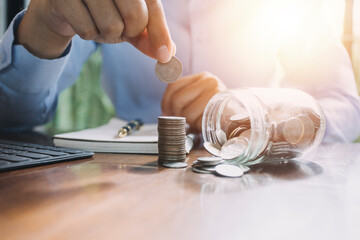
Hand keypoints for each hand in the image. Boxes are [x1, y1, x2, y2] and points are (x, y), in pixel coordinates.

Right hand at [17, 0, 174, 60]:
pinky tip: (82, 20)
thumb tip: (168, 55)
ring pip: (111, 26)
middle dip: (129, 31)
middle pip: (135, 15)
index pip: (152, 6)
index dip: (160, 33)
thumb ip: (148, 36)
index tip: (164, 57)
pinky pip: (87, 31)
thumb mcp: (129, 22)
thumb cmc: (102, 11)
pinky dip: (88, 34)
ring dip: (106, 34)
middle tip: (119, 27)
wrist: (64, 5)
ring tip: (97, 21)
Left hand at [162, 72, 226, 132]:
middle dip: (177, 115)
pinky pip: (199, 121)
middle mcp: (210, 81)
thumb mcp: (198, 100)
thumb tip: (165, 113)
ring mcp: (217, 93)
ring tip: (197, 123)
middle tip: (184, 121)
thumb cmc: (215, 112)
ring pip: (188, 113)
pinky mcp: (221, 109)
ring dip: (189, 123)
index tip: (167, 113)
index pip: (174, 86)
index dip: (166, 102)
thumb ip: (182, 100)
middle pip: (178, 99)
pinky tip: (204, 125)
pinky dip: (198, 127)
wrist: (239, 119)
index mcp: (202, 77)